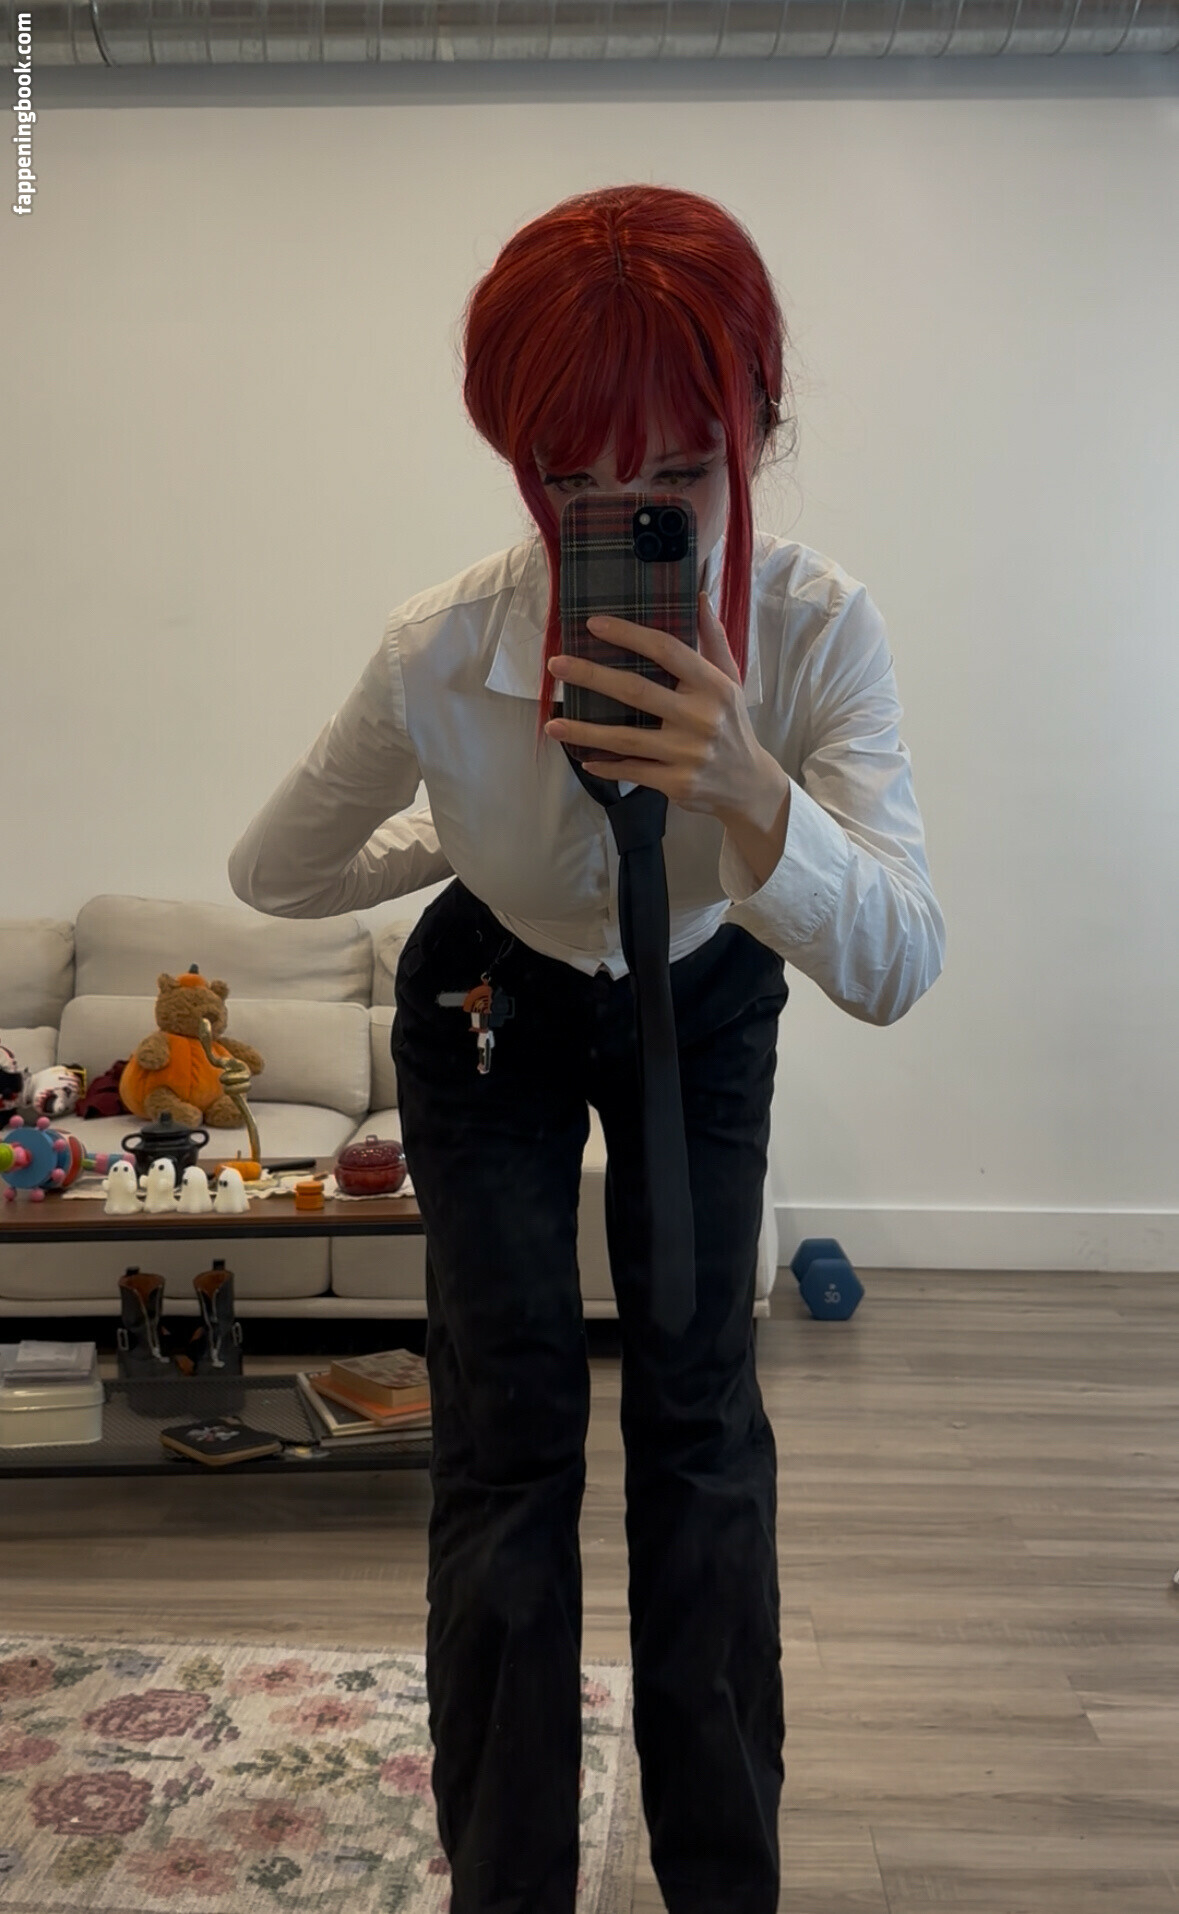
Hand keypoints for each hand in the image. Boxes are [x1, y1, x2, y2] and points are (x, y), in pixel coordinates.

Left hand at [543, 592, 769, 822]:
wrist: (749, 784)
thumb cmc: (732, 724)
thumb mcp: (730, 680)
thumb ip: (713, 639)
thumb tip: (697, 596)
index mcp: (712, 685)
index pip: (666, 650)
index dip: (628, 634)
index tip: (593, 624)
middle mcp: (701, 717)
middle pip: (636, 690)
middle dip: (591, 676)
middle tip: (556, 665)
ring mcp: (687, 753)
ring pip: (624, 737)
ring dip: (584, 731)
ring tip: (552, 724)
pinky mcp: (677, 782)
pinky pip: (632, 770)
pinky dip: (605, 765)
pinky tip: (583, 759)